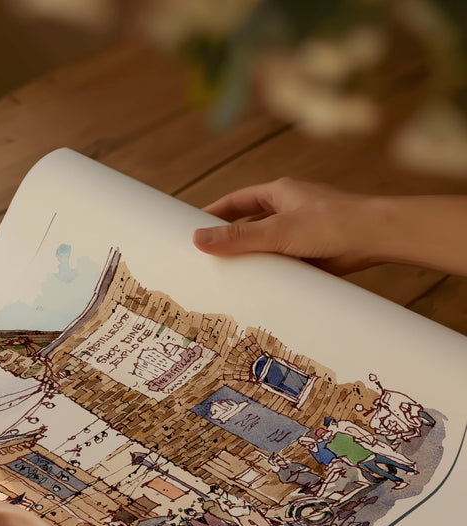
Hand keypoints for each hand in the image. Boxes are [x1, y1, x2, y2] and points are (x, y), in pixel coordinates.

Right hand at [192, 177, 380, 273]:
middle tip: (203, 258)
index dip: (213, 213)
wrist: (377, 238)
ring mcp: (300, 232)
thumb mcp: (277, 231)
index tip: (192, 228)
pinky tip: (256, 288)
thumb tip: (197, 239)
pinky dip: (269, 273)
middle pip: (249, 224)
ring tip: (224, 278)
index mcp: (279, 193)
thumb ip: (238, 237)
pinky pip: (281, 263)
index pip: (236, 201)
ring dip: (249, 259)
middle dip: (228, 240)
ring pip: (265, 246)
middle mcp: (288, 210)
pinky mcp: (310, 253)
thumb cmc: (331, 223)